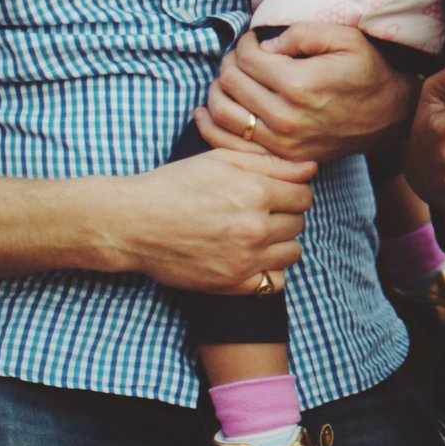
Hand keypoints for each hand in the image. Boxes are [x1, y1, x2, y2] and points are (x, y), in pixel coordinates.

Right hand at [103, 147, 315, 294]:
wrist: (133, 223)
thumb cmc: (175, 184)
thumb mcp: (221, 160)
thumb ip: (271, 164)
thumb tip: (310, 168)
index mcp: (256, 193)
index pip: (304, 196)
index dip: (293, 191)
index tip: (277, 192)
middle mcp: (255, 229)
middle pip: (299, 223)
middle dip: (286, 215)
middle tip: (262, 211)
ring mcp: (244, 260)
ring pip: (292, 253)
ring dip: (282, 242)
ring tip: (257, 233)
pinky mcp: (230, 285)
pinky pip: (274, 283)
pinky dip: (270, 271)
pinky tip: (252, 258)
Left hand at [197, 25, 415, 162]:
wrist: (389, 114)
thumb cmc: (366, 70)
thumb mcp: (344, 37)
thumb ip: (300, 33)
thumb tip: (263, 48)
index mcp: (299, 84)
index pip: (247, 59)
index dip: (244, 44)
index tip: (253, 40)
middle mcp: (287, 116)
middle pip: (231, 84)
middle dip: (229, 63)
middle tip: (239, 56)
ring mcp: (283, 141)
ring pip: (224, 114)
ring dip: (216, 91)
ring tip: (227, 78)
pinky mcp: (282, 157)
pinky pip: (232, 145)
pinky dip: (211, 127)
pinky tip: (205, 112)